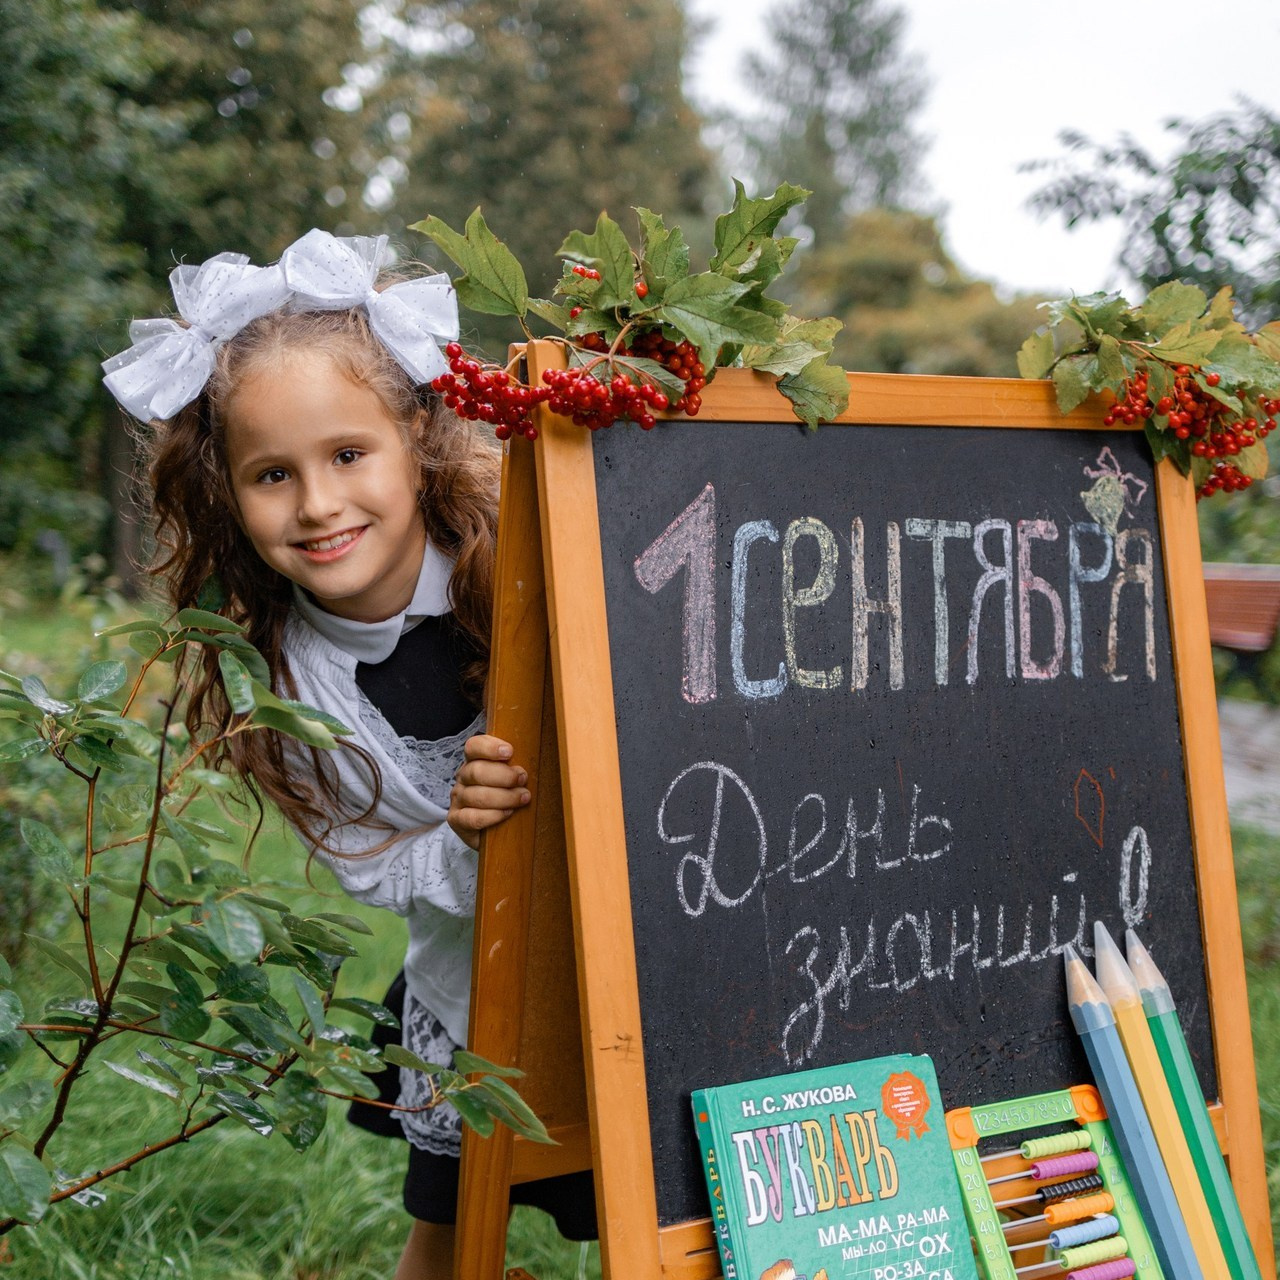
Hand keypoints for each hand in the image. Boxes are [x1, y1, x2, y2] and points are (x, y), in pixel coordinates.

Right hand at [447, 735, 530, 850]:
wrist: (492, 831)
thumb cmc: (506, 798)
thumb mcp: (511, 779)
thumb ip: (515, 769)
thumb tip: (524, 769)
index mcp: (474, 761)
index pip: (473, 747)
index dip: (489, 747)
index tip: (509, 752)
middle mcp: (463, 778)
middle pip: (477, 771)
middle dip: (504, 776)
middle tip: (522, 779)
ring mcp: (458, 799)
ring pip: (477, 795)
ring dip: (504, 797)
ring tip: (523, 798)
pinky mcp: (457, 820)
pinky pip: (473, 817)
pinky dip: (493, 815)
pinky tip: (507, 813)